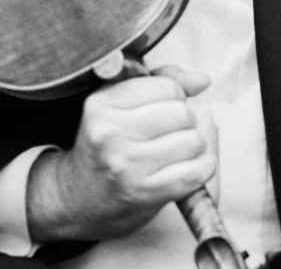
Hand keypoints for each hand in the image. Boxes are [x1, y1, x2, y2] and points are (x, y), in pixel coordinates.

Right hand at [26, 64, 213, 241]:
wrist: (77, 198)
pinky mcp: (142, 194)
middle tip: (170, 133)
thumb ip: (162, 81)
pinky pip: (195, 173)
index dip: (174, 97)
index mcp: (102, 104)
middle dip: (186, 122)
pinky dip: (202, 169)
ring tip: (176, 152)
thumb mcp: (121, 103)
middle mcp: (110, 133)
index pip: (168, 87)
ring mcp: (126, 166)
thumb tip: (203, 81)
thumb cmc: (107, 145)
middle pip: (183, 113)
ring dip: (194, 147)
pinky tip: (188, 169)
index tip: (162, 110)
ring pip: (193, 142)